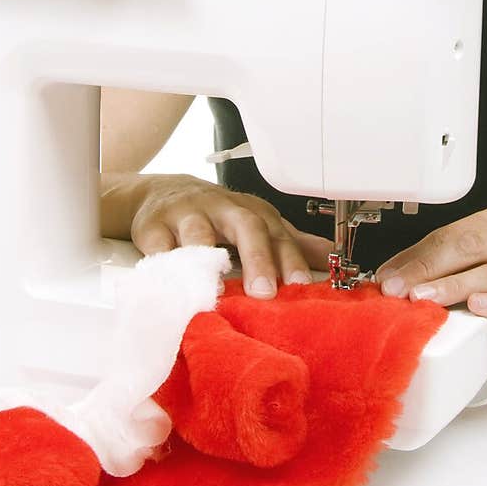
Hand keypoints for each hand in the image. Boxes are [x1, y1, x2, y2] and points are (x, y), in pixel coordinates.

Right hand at [128, 174, 332, 297]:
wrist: (164, 193)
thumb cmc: (218, 216)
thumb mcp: (256, 224)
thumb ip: (292, 243)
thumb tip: (334, 258)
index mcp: (252, 213)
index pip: (277, 234)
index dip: (290, 258)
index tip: (300, 284)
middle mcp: (223, 210)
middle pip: (245, 227)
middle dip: (257, 258)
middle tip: (264, 292)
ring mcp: (186, 216)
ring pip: (198, 232)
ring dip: (207, 257)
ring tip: (216, 287)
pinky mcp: (152, 226)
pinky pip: (157, 244)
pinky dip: (164, 262)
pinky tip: (173, 281)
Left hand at [374, 207, 486, 348]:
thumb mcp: (482, 261)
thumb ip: (442, 264)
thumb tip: (392, 275)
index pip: (451, 236)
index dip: (417, 257)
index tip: (389, 277)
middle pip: (470, 249)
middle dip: (430, 269)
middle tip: (401, 289)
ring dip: (455, 286)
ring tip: (427, 298)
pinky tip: (477, 307)